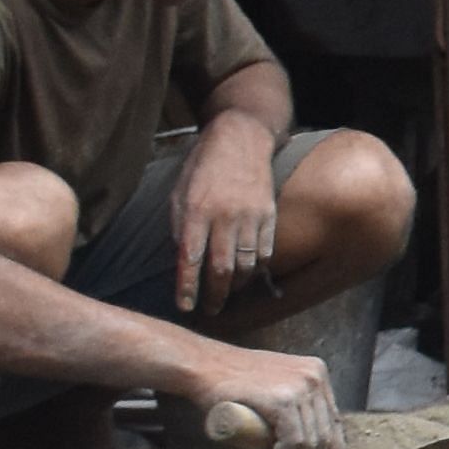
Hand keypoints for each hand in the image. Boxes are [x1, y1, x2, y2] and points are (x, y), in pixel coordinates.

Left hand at [175, 120, 284, 312]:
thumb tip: (184, 258)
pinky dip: (257, 269)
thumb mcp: (179, 191)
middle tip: (210, 310)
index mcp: (196, 210)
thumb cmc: (203, 165)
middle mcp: (224, 216)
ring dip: (235, 285)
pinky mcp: (269, 214)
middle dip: (214, 294)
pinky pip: (264, 251)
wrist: (241, 138)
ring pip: (246, 264)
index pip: (190, 259)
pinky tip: (248, 277)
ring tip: (227, 295)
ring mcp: (250, 216)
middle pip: (221, 268)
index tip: (184, 306)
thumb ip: (180, 225)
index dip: (186, 287)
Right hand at [186, 342, 341, 448]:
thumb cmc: (232, 381)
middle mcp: (314, 377)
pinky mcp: (282, 400)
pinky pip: (295, 441)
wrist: (202, 366)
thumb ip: (294, 404)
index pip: (334, 419)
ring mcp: (300, 387)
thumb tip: (311, 441)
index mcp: (316, 373)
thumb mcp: (274, 386)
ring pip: (311, 442)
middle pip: (325, 434)